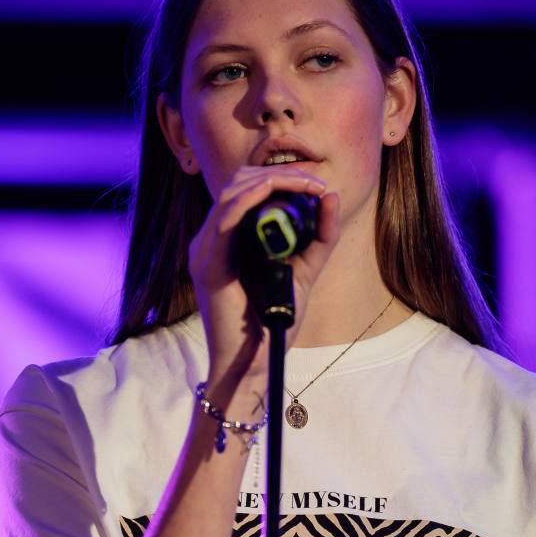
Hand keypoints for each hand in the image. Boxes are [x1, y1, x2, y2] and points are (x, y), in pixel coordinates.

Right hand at [189, 165, 339, 389]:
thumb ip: (318, 238)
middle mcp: (212, 239)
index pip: (247, 188)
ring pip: (231, 191)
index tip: (316, 183)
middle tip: (314, 181)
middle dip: (279, 173)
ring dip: (271, 181)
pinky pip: (225, 218)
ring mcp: (205, 250)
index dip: (280, 176)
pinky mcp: (208, 265)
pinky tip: (274, 192)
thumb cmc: (271, 323)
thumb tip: (329, 196)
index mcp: (229, 238)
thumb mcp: (303, 271)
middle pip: (239, 182)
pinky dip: (250, 199)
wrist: (249, 363)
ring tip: (304, 185)